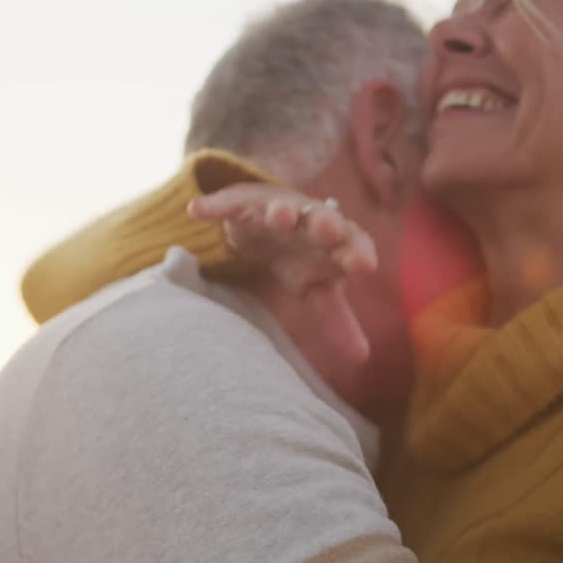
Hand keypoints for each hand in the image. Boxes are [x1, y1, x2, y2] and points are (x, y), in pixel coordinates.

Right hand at [190, 183, 377, 365]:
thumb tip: (363, 359)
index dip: (358, 253)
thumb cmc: (302, 259)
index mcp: (334, 244)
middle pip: (320, 220)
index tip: (364, 267)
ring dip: (279, 212)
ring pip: (279, 208)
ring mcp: (274, 211)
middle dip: (324, 224)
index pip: (353, 244)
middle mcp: (308, 222)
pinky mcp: (241, 206)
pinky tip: (197, 211)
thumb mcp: (318, 291)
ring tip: (278, 217)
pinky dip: (213, 206)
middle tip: (327, 230)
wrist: (270, 218)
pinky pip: (228, 204)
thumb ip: (339, 321)